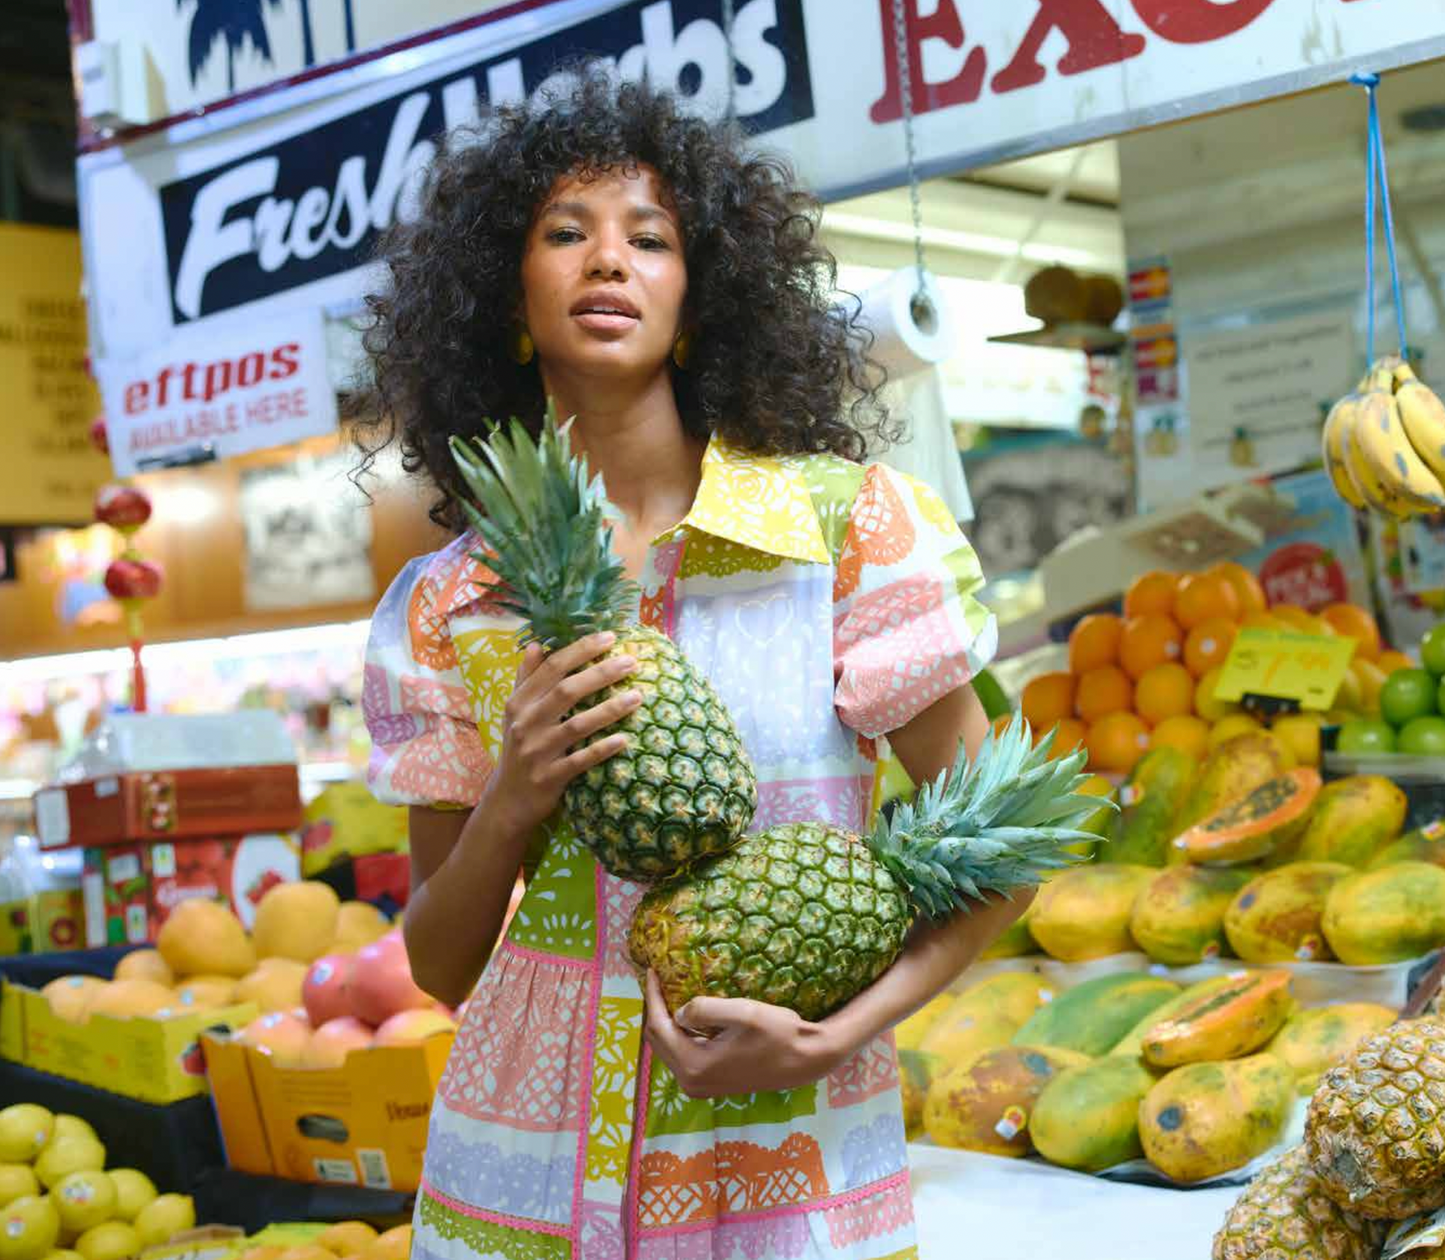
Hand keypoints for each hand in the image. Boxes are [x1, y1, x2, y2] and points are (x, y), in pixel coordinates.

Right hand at [487, 631, 639, 838]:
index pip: (552, 668)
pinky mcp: (549, 778)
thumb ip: (526, 678)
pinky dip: (602, 749)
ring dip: (609, 709)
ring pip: (577, 725)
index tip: (610, 637)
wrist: (507, 799)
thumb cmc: (518, 748)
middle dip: (601, 673)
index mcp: (519, 702)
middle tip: (631, 661)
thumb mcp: (515, 713)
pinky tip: (624, 739)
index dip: (581, 650)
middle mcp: (526, 723)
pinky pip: (580, 760)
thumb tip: (537, 644)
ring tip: (638, 697)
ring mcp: (537, 752)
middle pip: (566, 691)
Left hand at [643, 971, 847, 1097]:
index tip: (652, 971)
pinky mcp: (709, 1083)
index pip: (659, 1027)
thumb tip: (678, 1012)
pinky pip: (682, 1054)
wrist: (805, 1060)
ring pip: (668, 1048)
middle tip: (657, 980)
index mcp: (695, 1065)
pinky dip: (679, 1033)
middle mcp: (691, 1082)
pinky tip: (686, 1014)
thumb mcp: (744, 1012)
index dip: (653, 997)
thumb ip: (706, 1009)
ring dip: (666, 1021)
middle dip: (656, 1009)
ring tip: (668, 992)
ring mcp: (699, 1086)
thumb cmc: (778, 1033)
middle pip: (658, 1041)